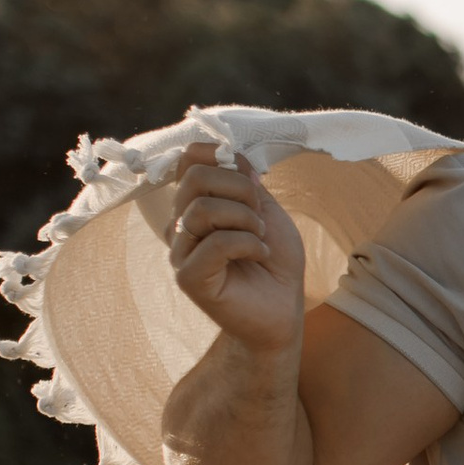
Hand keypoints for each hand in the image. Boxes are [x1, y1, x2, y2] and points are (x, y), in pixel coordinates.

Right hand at [162, 141, 307, 358]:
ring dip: (245, 219)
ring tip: (261, 238)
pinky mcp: (189, 277)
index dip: (221, 158)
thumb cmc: (275, 263)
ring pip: (202, 209)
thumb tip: (228, 154)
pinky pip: (214, 243)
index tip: (251, 185)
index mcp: (196, 203)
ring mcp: (180, 251)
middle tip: (259, 218)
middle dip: (239, 190)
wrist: (283, 310)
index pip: (189, 159)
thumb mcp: (268, 211)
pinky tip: (259, 255)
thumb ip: (246, 182)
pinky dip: (247, 243)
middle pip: (193, 177)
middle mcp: (181, 224)